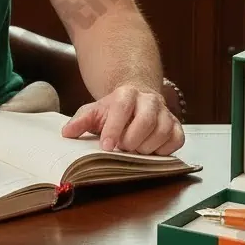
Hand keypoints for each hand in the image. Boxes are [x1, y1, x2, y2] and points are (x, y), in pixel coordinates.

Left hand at [60, 84, 184, 155]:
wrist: (138, 100)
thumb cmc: (114, 110)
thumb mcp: (95, 112)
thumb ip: (81, 121)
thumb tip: (67, 133)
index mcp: (127, 93)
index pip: (122, 108)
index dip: (114, 128)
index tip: (106, 147)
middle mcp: (150, 100)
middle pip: (146, 121)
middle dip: (132, 140)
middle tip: (122, 148)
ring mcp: (166, 113)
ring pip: (162, 132)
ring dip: (146, 147)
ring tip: (134, 148)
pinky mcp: (177, 126)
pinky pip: (176, 140)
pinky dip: (163, 150)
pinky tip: (151, 150)